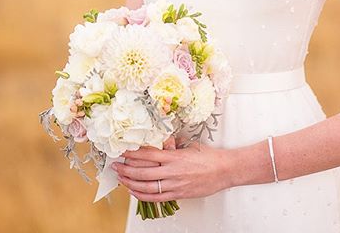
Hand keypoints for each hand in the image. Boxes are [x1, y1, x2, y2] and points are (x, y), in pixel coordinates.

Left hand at [113, 138, 231, 202]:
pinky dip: (141, 195)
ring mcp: (174, 184)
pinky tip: (134, 192)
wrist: (224, 171)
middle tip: (115, 165)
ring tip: (120, 178)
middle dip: (126, 168)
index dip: (133, 153)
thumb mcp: (190, 146)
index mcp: (174, 156)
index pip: (148, 154)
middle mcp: (172, 171)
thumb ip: (174, 146)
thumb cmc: (209, 158)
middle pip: (142, 171)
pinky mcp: (177, 195)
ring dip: (130, 182)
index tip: (123, 151)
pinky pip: (155, 197)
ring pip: (146, 186)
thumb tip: (162, 142)